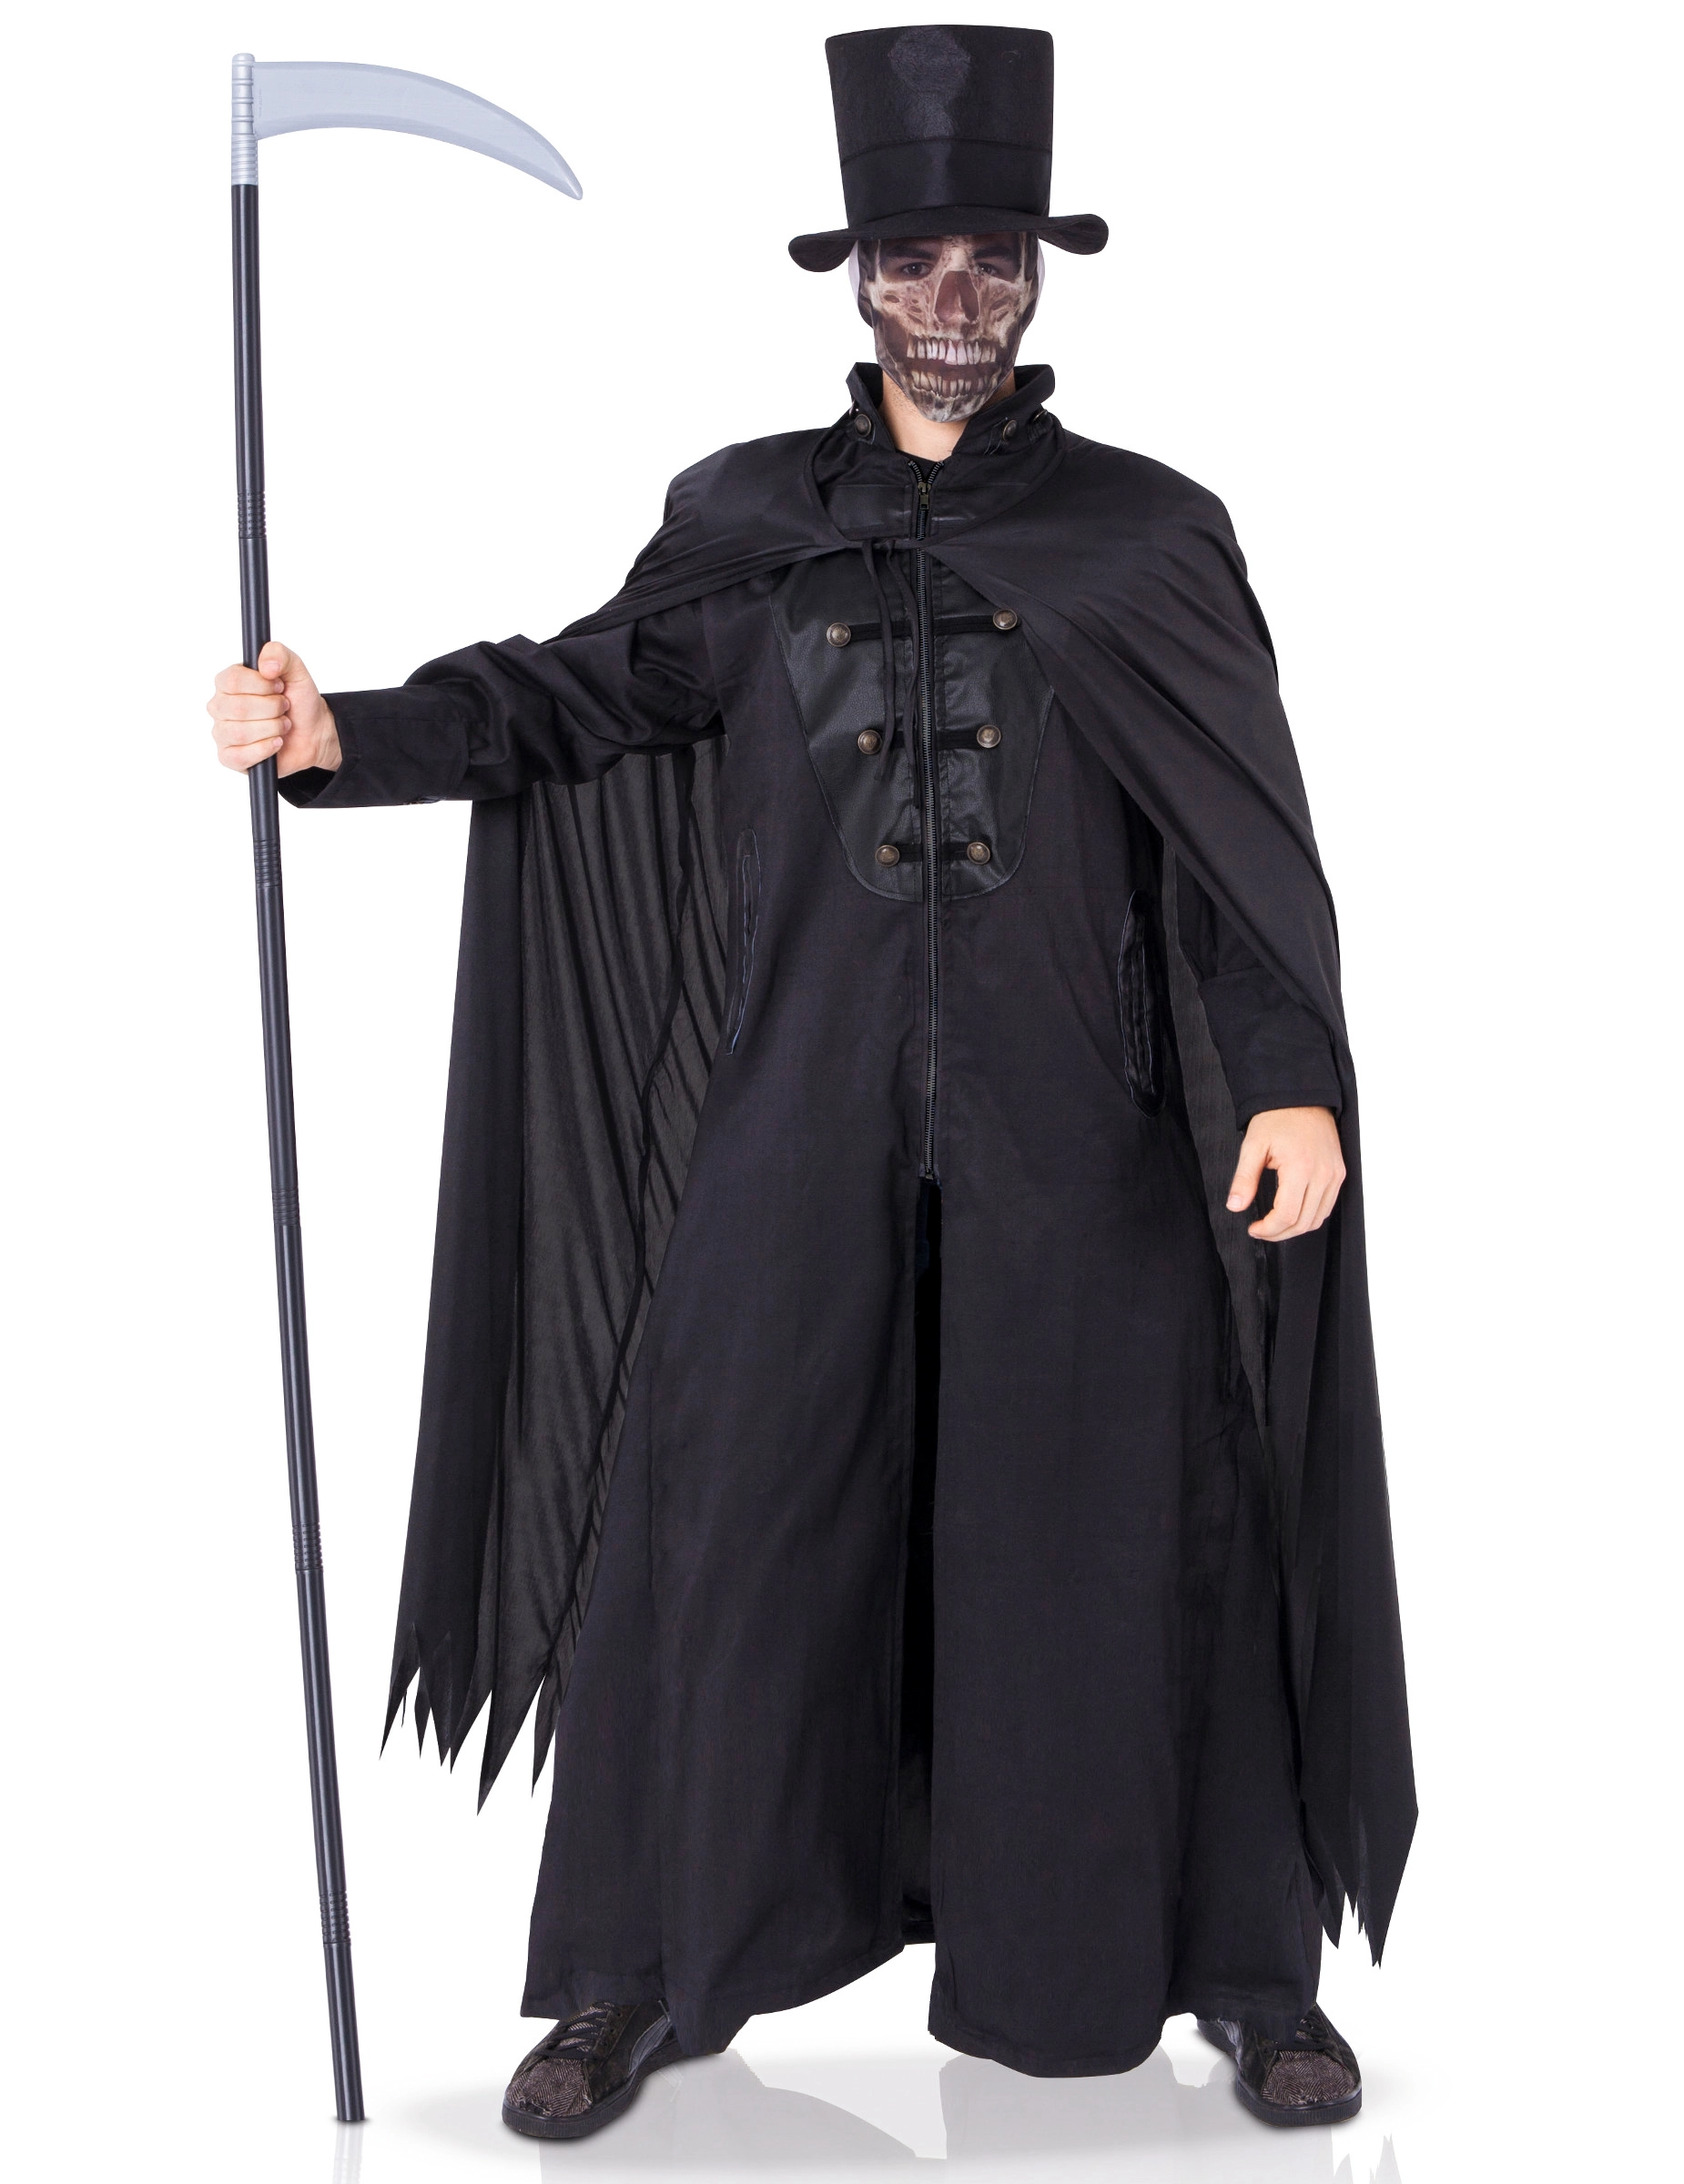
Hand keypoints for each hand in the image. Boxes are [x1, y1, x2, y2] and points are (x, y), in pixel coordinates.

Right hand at [207, 642, 340, 776]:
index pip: (232, 680)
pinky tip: (276, 743)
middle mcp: (220, 706)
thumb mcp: (296, 670)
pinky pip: (239, 756)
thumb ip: (280, 654)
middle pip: (237, 708)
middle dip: (272, 709)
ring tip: (283, 725)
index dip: (262, 685)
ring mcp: (222, 733)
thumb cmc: (299, 701)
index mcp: (228, 682)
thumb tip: (265, 665)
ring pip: (239, 733)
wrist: (313, 731)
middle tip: (284, 708)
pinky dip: (264, 749)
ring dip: (271, 729)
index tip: (279, 687)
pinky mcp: (230, 757)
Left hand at [1226, 1106, 1345, 1240]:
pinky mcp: (1339, 1173)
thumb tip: (1235, 1206)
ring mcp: (1335, 1174)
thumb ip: (1243, 1179)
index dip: (1269, 1229)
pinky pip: (1328, 1206)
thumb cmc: (1277, 1118)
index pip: (1287, 1215)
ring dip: (1296, 1228)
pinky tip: (1293, 1213)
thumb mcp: (1253, 1146)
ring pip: (1318, 1218)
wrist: (1301, 1097)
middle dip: (1279, 1233)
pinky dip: (1310, 1216)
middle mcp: (1323, 1174)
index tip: (1253, 1228)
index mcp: (1301, 1168)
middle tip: (1261, 1230)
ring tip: (1275, 1225)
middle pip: (1304, 1222)